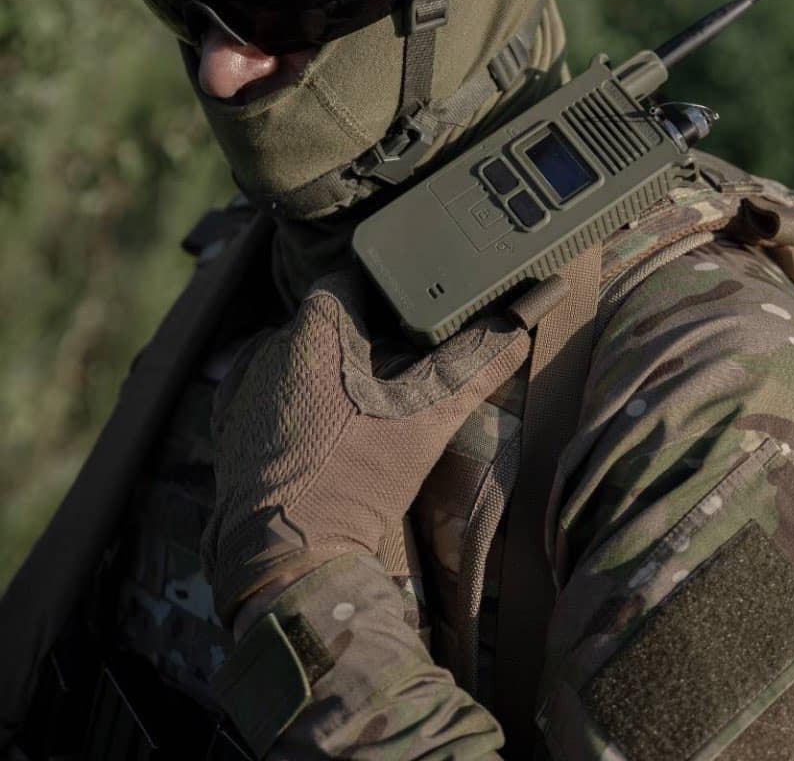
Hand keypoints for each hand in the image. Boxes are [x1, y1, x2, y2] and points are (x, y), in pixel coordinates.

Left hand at [201, 277, 529, 623]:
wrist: (287, 562)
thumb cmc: (356, 481)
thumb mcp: (426, 421)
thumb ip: (473, 367)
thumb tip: (518, 326)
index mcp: (312, 331)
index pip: (350, 280)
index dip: (385, 291)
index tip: (413, 311)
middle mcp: (267, 349)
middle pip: (324, 320)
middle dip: (362, 334)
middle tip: (402, 361)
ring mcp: (241, 389)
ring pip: (295, 355)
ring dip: (328, 367)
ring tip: (366, 399)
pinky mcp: (227, 429)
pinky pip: (267, 392)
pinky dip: (296, 398)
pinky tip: (326, 428)